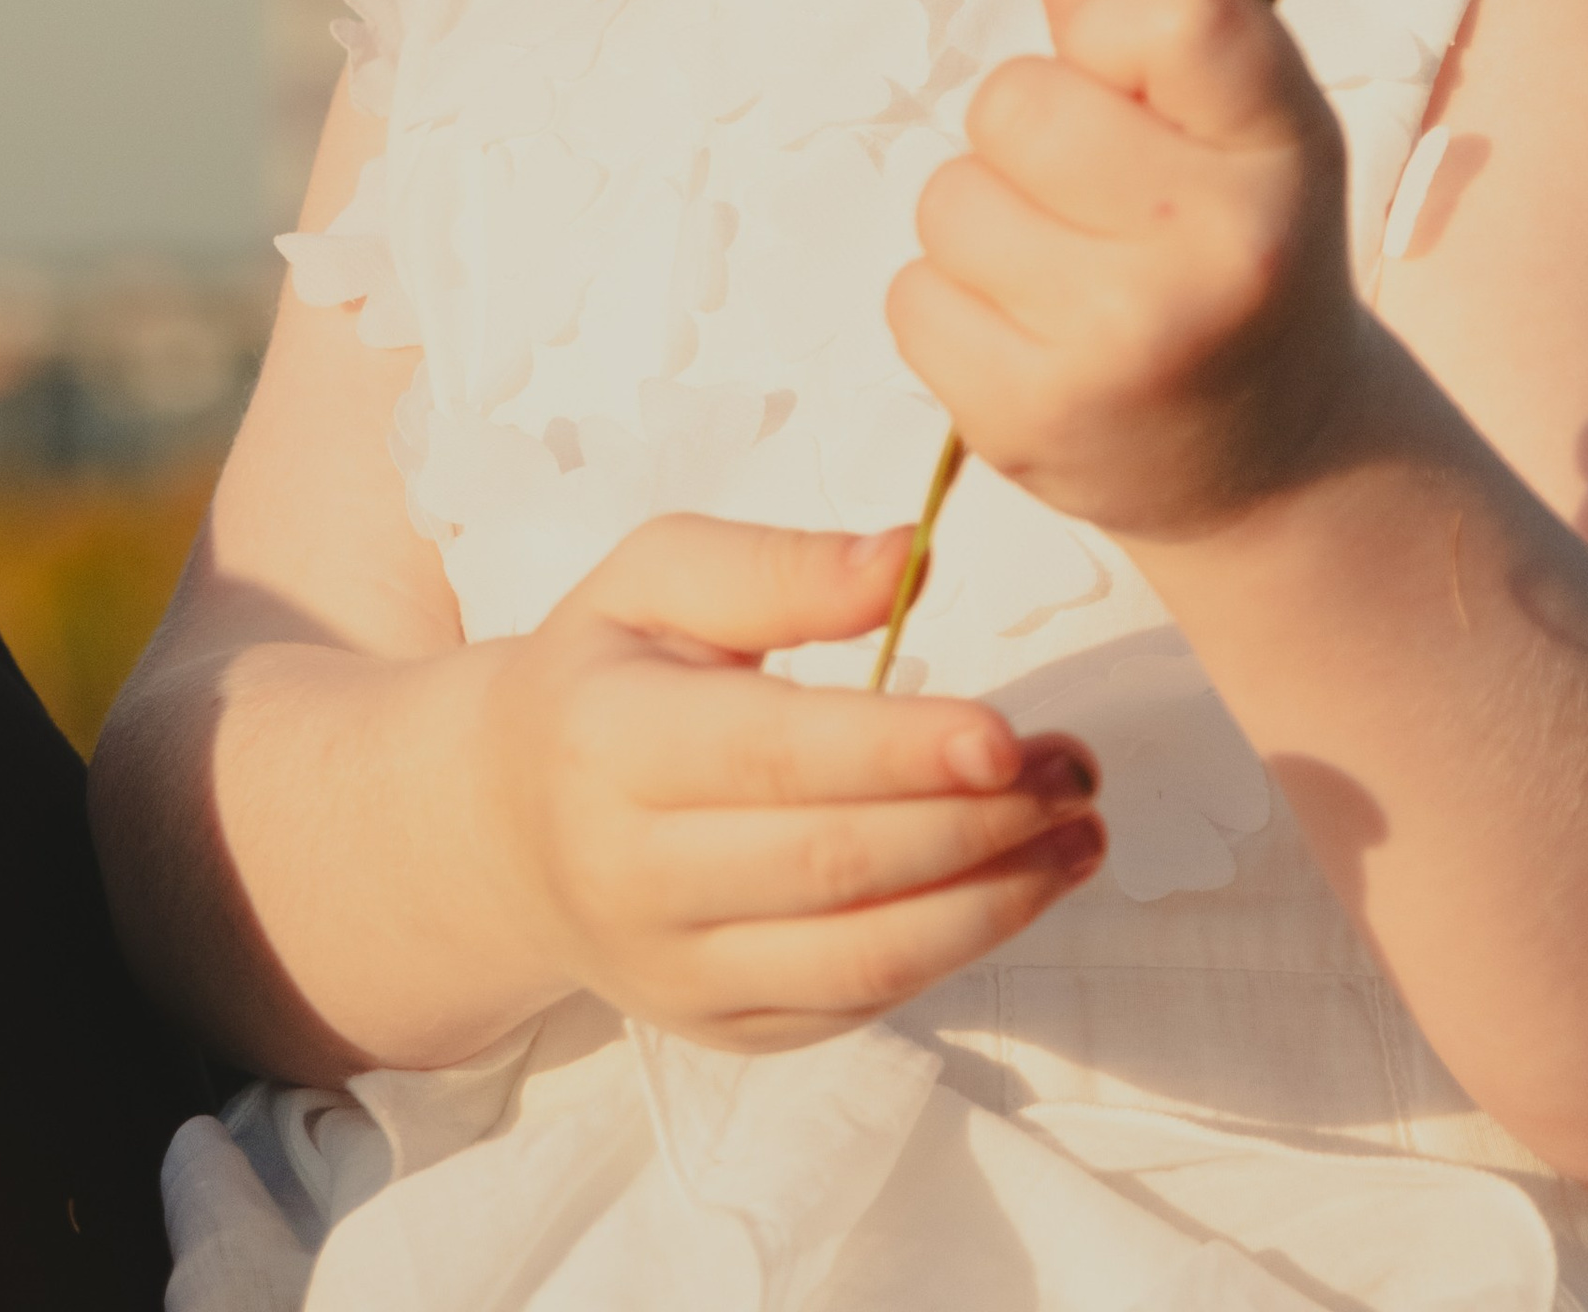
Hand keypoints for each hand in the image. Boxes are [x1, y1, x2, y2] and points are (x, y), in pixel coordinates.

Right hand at [469, 515, 1103, 1051]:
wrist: (508, 826)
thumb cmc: (605, 673)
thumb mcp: (656, 576)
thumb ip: (779, 563)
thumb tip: (905, 559)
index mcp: (606, 742)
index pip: (770, 755)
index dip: (896, 750)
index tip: (1005, 731)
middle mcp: (629, 875)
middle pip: (832, 864)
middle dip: (976, 822)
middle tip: (1073, 767)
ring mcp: (674, 970)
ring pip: (860, 959)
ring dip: (993, 900)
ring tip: (1079, 832)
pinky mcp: (721, 1029)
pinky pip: (856, 1007)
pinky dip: (954, 950)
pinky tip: (1020, 883)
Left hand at [887, 0, 1364, 541]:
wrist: (1276, 466)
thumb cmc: (1236, 247)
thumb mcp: (1230, 121)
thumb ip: (1139, 4)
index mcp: (1283, 145)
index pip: (1167, 10)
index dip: (1113, 27)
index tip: (1136, 78)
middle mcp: (1219, 246)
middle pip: (1013, 102)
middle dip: (1028, 134)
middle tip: (1097, 198)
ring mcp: (1123, 344)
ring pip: (949, 198)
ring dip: (985, 224)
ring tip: (1068, 277)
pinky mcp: (1031, 422)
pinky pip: (912, 296)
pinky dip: (950, 310)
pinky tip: (1032, 340)